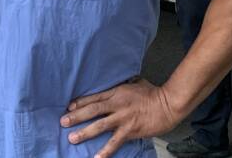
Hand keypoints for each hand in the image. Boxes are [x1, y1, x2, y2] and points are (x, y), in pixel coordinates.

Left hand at [61, 78, 179, 157]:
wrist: (169, 105)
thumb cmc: (153, 93)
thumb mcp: (136, 83)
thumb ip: (124, 84)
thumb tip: (117, 82)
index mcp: (117, 92)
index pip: (94, 97)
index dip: (80, 102)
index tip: (69, 107)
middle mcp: (117, 104)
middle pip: (93, 110)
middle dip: (76, 116)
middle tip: (62, 122)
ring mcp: (123, 118)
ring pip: (100, 125)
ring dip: (85, 132)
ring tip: (72, 138)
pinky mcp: (130, 130)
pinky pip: (115, 142)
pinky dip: (106, 150)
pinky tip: (96, 157)